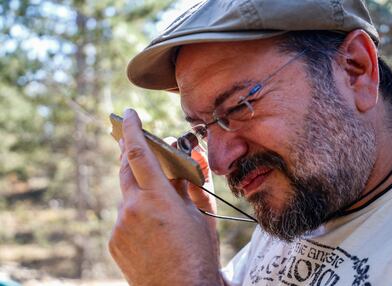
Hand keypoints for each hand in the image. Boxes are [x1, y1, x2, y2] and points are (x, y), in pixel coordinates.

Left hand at [109, 109, 220, 285]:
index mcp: (157, 197)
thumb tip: (192, 158)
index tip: (128, 114)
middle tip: (135, 146)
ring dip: (139, 191)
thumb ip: (193, 183)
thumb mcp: (201, 214)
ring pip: (126, 196)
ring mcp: (120, 226)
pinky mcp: (114, 241)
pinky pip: (123, 217)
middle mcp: (132, 208)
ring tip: (158, 207)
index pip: (138, 153)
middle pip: (124, 169)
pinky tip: (151, 228)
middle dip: (129, 154)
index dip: (132, 130)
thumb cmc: (198, 253)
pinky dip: (135, 213)